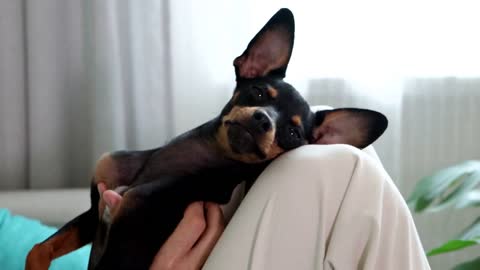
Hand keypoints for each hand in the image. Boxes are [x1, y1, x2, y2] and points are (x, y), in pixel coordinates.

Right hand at [96, 183, 224, 269]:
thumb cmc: (136, 269)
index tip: (189, 198)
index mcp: (168, 261)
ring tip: (206, 212)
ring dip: (215, 222)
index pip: (195, 222)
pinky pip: (216, 250)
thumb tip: (111, 194)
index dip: (196, 204)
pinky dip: (214, 237)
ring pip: (220, 239)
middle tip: (203, 200)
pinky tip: (206, 232)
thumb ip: (122, 221)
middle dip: (212, 209)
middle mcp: (189, 268)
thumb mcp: (128, 252)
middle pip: (214, 227)